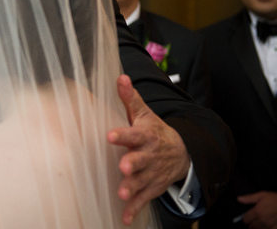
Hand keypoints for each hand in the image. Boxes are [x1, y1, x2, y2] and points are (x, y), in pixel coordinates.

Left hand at [107, 75, 190, 224]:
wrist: (182, 153)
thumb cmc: (155, 131)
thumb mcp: (145, 113)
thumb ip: (130, 98)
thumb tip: (120, 77)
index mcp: (146, 136)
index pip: (134, 134)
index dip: (123, 135)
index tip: (110, 135)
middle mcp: (150, 155)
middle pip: (141, 160)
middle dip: (133, 164)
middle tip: (123, 166)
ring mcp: (152, 173)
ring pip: (142, 181)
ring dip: (132, 187)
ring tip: (122, 193)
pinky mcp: (153, 187)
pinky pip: (144, 199)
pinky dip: (134, 209)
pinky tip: (124, 218)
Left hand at [238, 191, 276, 227]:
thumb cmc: (275, 198)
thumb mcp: (262, 195)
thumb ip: (249, 198)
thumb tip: (238, 199)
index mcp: (257, 212)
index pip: (246, 220)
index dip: (245, 218)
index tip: (247, 216)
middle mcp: (262, 220)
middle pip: (251, 227)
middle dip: (251, 223)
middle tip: (253, 219)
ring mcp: (270, 225)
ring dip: (257, 227)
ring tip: (259, 222)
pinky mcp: (275, 228)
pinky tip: (266, 225)